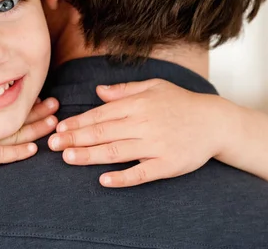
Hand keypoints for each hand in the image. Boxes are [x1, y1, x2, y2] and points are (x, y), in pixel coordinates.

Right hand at [0, 98, 58, 180]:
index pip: (4, 113)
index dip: (24, 107)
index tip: (41, 98)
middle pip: (13, 121)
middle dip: (36, 113)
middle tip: (56, 103)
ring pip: (11, 136)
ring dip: (34, 129)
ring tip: (54, 122)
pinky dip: (15, 153)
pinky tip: (32, 150)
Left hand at [48, 80, 229, 187]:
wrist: (215, 122)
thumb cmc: (181, 102)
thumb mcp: (154, 86)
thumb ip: (125, 90)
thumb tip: (98, 91)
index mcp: (138, 104)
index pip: (101, 114)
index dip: (79, 122)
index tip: (60, 127)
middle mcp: (143, 124)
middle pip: (103, 132)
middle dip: (75, 138)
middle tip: (52, 145)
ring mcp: (155, 145)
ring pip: (116, 151)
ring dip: (90, 156)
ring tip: (68, 158)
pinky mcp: (167, 165)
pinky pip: (141, 173)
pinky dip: (122, 177)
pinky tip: (104, 180)